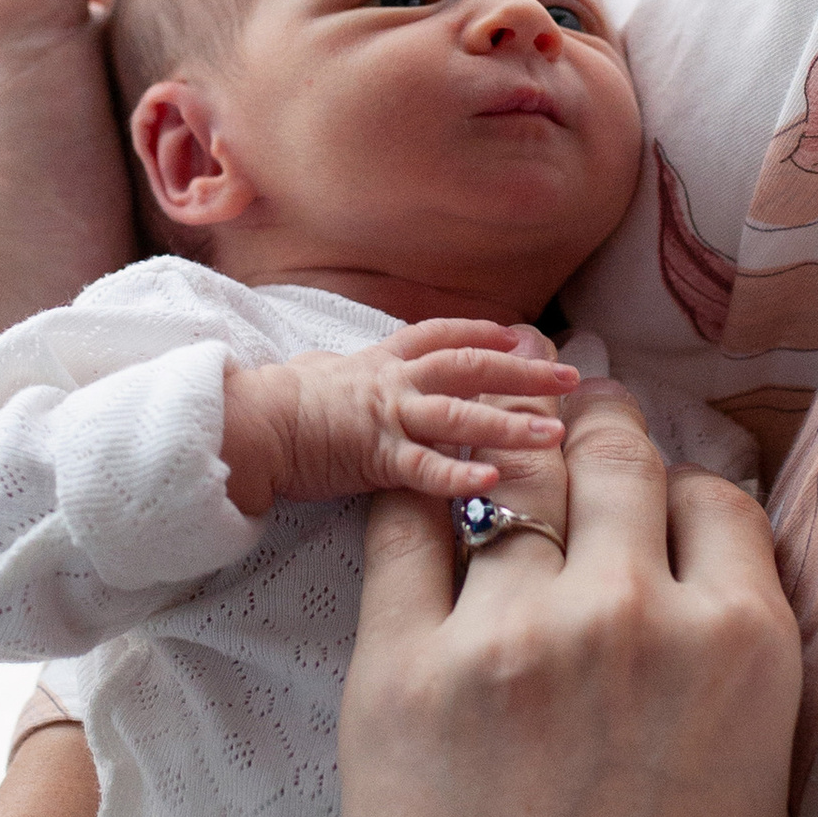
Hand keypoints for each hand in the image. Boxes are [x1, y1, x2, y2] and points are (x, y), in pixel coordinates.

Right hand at [220, 322, 579, 514]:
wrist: (245, 423)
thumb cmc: (277, 402)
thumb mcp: (324, 373)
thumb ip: (355, 373)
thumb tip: (352, 369)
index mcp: (382, 361)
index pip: (442, 337)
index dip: (484, 333)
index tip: (521, 336)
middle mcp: (393, 381)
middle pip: (469, 368)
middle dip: (523, 373)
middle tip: (572, 377)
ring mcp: (386, 418)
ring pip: (458, 415)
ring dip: (508, 423)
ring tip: (552, 434)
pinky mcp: (372, 457)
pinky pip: (423, 468)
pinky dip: (459, 476)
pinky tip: (492, 482)